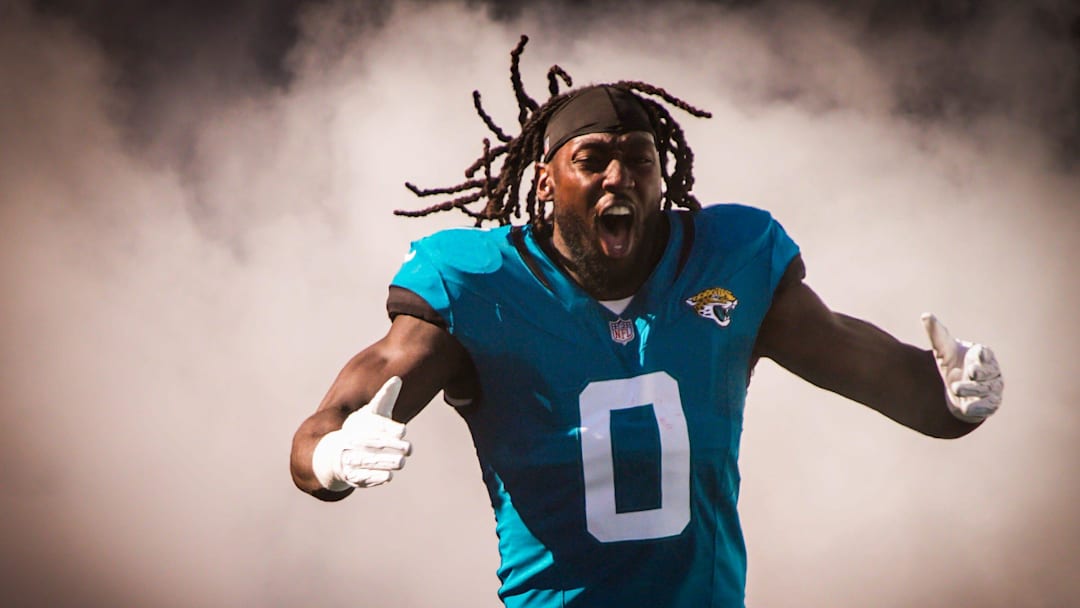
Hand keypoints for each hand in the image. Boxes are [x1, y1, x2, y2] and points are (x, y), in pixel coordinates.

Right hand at [311, 376, 411, 490]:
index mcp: (360, 424)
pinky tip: (388, 477)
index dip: (390, 428)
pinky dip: (374, 477)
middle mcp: (354, 441)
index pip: (376, 424)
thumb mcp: (372, 413)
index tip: (403, 431)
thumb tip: (397, 379)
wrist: (335, 452)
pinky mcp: (351, 475)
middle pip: (374, 443)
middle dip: (391, 446)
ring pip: (368, 461)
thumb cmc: (362, 429)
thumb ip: (384, 398)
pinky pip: (361, 477)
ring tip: (401, 463)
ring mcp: (351, 458)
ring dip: (385, 463)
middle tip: (409, 449)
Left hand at [921, 313, 1002, 422]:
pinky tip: (967, 408)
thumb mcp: (944, 350)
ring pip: (985, 389)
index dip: (984, 355)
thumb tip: (925, 315)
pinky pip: (987, 406)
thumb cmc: (953, 363)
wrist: (956, 390)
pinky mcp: (990, 405)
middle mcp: (991, 372)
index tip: (979, 354)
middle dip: (979, 372)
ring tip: (955, 388)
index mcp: (983, 355)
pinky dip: (978, 407)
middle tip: (970, 372)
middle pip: (987, 372)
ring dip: (971, 389)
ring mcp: (992, 388)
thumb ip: (937, 334)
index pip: (986, 354)